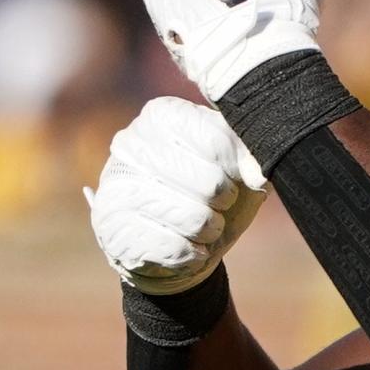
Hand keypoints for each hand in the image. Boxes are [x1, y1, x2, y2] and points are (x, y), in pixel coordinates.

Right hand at [86, 96, 267, 294]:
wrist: (178, 240)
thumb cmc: (213, 191)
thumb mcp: (237, 164)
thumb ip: (250, 156)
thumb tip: (257, 175)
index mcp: (162, 114)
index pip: (216, 138)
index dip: (238, 166)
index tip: (241, 176)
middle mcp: (130, 143)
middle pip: (209, 181)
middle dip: (226, 200)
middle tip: (222, 204)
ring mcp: (116, 186)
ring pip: (193, 218)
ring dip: (212, 229)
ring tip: (208, 227)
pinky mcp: (111, 228)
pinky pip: (173, 248)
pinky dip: (193, 254)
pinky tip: (189, 247)